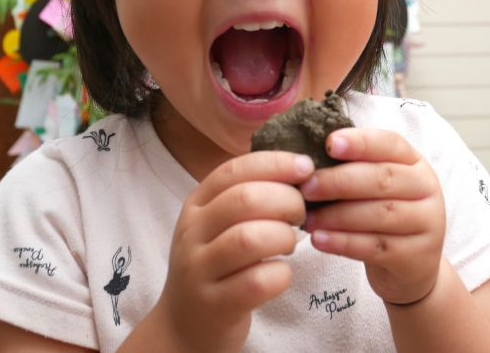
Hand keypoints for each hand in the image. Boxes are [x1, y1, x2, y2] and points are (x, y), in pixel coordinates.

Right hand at [156, 151, 314, 351]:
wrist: (183, 325)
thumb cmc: (215, 263)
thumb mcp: (218, 223)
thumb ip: (247, 195)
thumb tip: (298, 166)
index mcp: (196, 204)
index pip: (233, 170)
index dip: (274, 163)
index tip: (305, 167)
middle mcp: (192, 233)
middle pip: (244, 200)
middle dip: (286, 200)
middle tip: (301, 214)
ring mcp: (199, 271)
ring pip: (250, 239)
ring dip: (284, 237)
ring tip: (289, 244)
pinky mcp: (215, 306)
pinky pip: (257, 283)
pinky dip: (281, 275)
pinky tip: (281, 273)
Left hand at [299, 128, 444, 305]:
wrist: (412, 267)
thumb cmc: (384, 215)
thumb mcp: (378, 187)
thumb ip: (355, 168)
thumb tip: (308, 159)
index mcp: (415, 163)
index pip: (390, 143)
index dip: (360, 142)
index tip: (329, 144)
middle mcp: (426, 189)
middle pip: (382, 179)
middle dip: (339, 181)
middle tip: (306, 186)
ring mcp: (426, 223)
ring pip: (378, 214)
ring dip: (336, 215)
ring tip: (307, 218)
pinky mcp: (416, 256)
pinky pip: (375, 247)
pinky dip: (343, 242)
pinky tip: (319, 239)